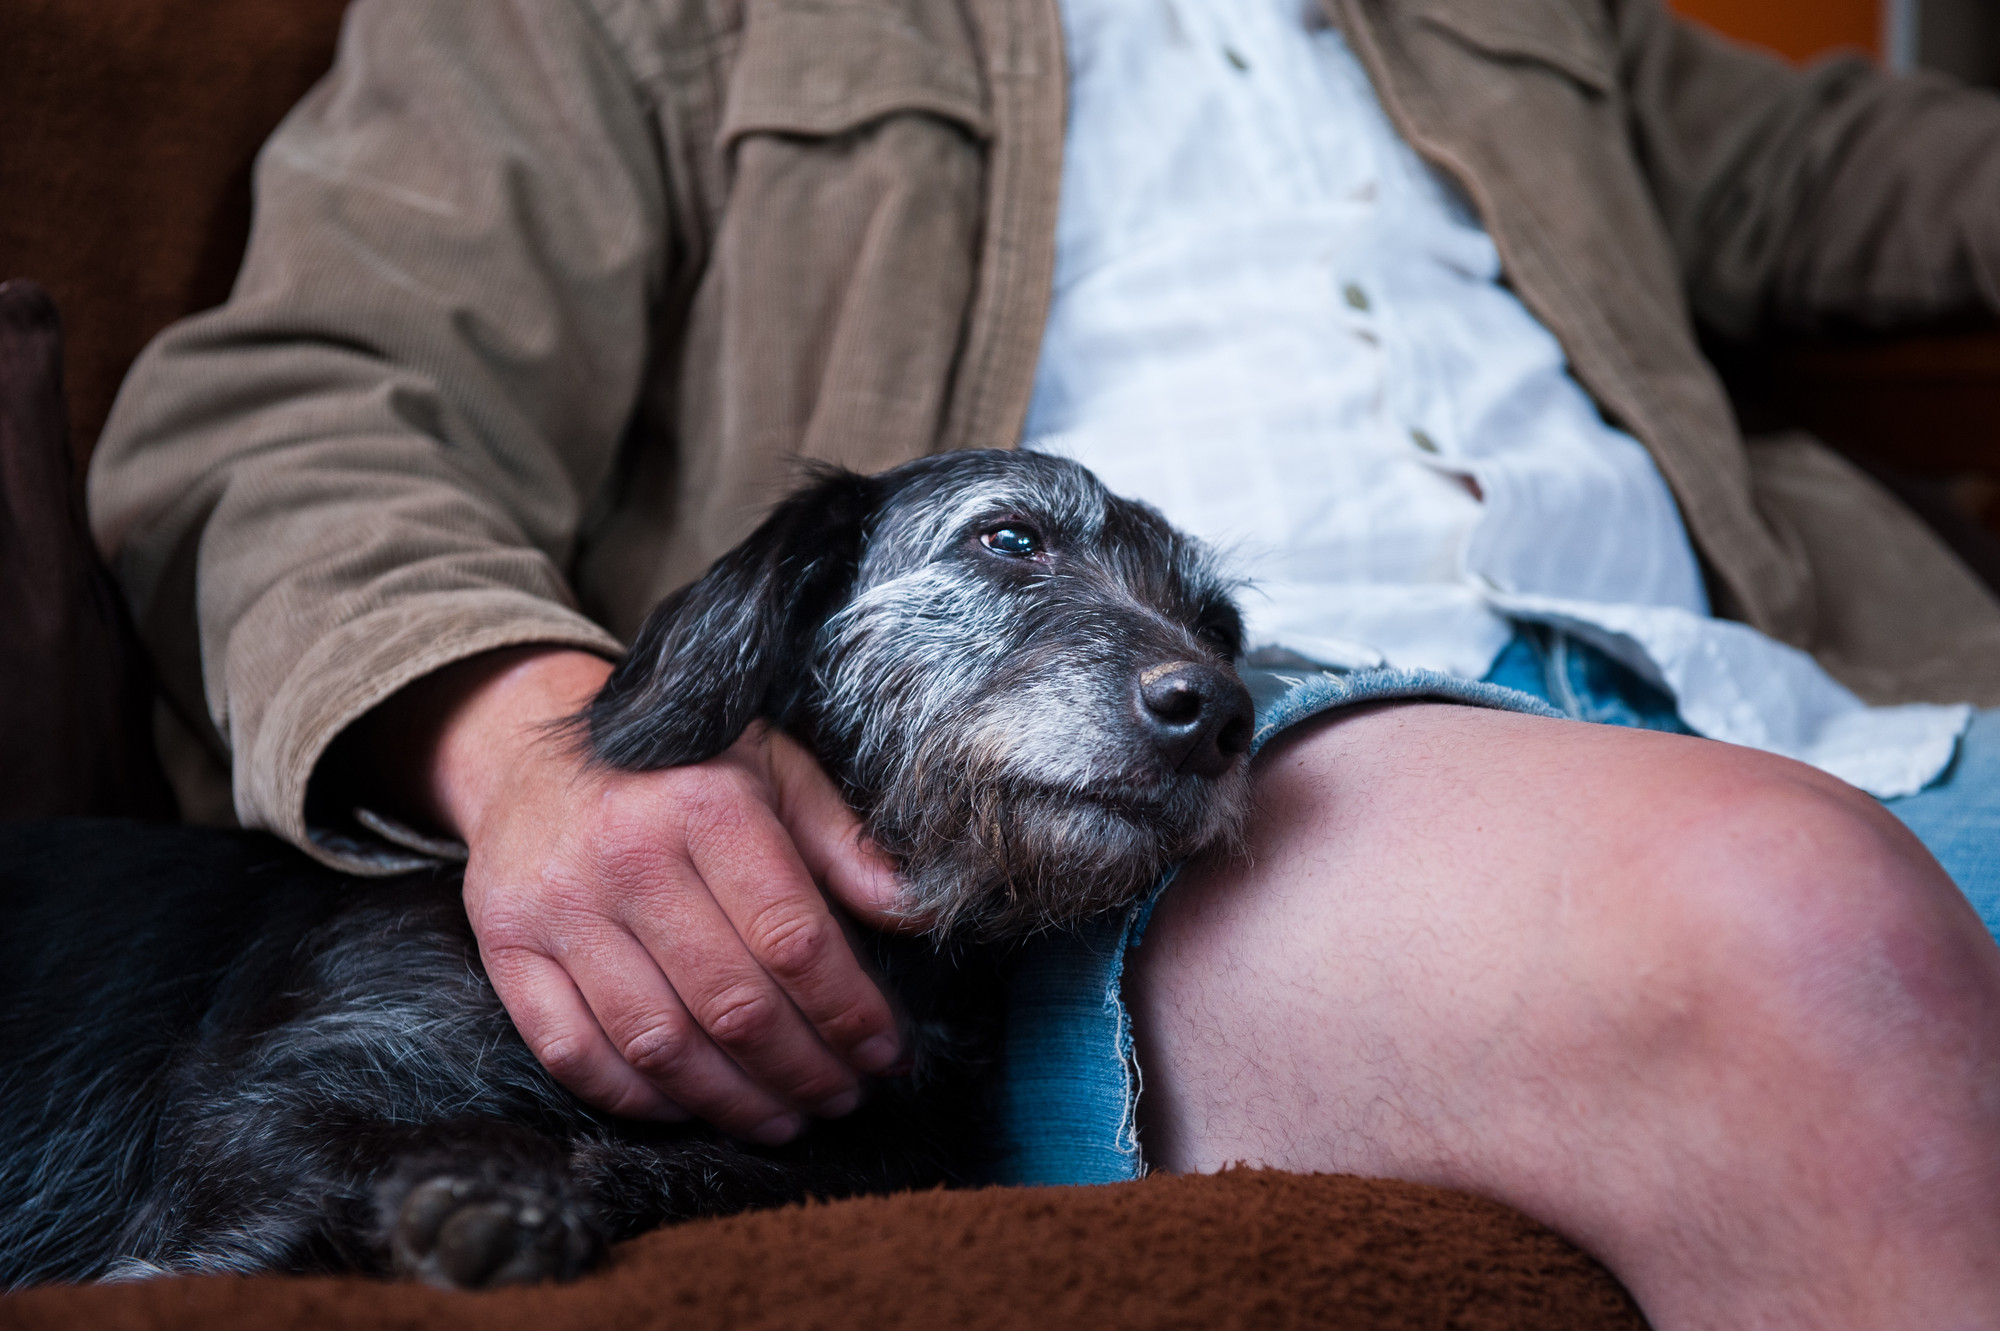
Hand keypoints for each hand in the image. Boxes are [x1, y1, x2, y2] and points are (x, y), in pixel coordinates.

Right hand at [354, 647, 907, 1141]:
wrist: (531, 746)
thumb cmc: (678, 766)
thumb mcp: (773, 770)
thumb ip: (844, 843)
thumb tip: (914, 913)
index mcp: (706, 805)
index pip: (793, 940)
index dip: (849, 1012)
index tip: (886, 1050)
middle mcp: (626, 855)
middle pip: (733, 1003)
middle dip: (803, 1069)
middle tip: (844, 1096)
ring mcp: (557, 907)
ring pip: (658, 1042)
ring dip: (732, 1100)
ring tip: (784, 1117)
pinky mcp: (505, 946)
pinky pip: (574, 1053)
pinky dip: (638, 1099)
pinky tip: (691, 1106)